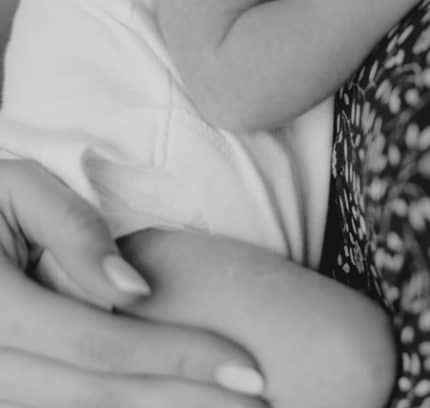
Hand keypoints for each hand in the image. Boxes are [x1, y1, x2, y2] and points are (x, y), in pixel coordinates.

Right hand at [0, 159, 268, 406]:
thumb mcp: (18, 189)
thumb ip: (72, 231)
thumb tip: (136, 289)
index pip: (100, 343)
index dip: (177, 357)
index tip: (248, 368)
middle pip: (96, 395)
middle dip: (181, 402)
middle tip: (259, 406)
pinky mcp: (5, 391)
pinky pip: (63, 406)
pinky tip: (171, 402)